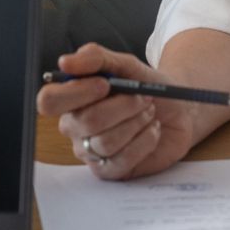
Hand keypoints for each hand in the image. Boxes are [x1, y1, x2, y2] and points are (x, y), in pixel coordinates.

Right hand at [36, 43, 198, 180]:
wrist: (180, 108)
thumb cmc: (145, 85)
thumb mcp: (124, 64)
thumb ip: (95, 58)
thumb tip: (64, 63)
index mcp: (70, 99)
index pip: (49, 101)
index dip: (76, 93)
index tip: (105, 84)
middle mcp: (75, 127)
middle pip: (86, 122)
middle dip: (122, 106)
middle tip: (142, 98)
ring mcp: (90, 151)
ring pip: (106, 142)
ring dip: (136, 123)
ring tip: (149, 113)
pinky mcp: (111, 171)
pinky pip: (122, 160)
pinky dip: (144, 141)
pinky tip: (152, 130)